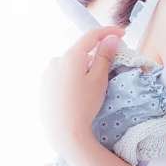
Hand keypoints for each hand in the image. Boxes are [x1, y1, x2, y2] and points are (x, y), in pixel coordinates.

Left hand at [39, 24, 124, 155]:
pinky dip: (71, 81)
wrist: (63, 133)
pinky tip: (77, 97)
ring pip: (70, 66)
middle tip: (107, 73)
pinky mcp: (43, 88)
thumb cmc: (84, 105)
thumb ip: (105, 56)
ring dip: (82, 70)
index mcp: (71, 56)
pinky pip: (61, 77)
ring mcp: (47, 75)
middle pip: (80, 52)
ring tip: (90, 92)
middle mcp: (56, 61)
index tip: (122, 33)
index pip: (91, 36)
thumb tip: (110, 39)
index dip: (108, 32)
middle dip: (94, 58)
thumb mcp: (99, 80)